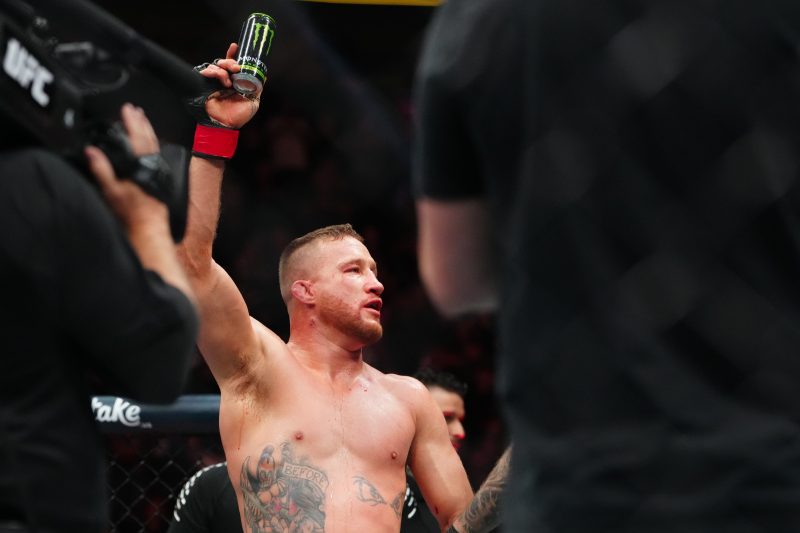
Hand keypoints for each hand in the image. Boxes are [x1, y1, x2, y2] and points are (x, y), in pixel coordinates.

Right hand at [85, 103, 168, 229]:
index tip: (126, 109)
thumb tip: (91, 151)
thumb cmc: (130, 212)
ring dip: (148, 132)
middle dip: (141, 123)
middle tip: (136, 110)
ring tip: (143, 121)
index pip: (136, 138)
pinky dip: (151, 145)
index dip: (131, 122)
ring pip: (154, 147)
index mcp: (141, 165)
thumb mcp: (111, 191)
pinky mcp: (160, 179)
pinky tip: (148, 145)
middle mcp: (153, 166)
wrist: (149, 227)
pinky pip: (156, 156)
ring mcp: (159, 172)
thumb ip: (101, 169)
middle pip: (148, 139)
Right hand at [197, 43, 260, 128]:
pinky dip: (215, 72)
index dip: (232, 54)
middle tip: (236, 67)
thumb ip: (257, 88)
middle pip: (223, 62)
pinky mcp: (204, 84)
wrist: (226, 125)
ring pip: (216, 65)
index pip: (232, 65)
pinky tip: (223, 82)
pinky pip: (207, 71)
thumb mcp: (253, 101)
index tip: (235, 46)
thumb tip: (264, 76)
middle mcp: (223, 80)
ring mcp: (213, 82)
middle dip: (230, 61)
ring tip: (229, 81)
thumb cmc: (238, 116)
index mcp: (234, 82)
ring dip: (224, 69)